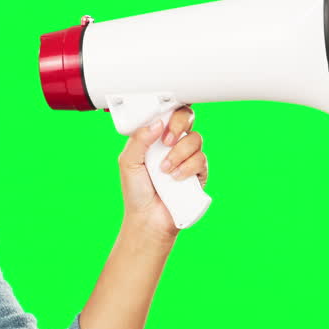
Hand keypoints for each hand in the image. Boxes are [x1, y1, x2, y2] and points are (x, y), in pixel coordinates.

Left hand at [118, 104, 207, 239]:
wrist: (148, 218)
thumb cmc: (136, 191)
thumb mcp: (128, 162)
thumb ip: (139, 140)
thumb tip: (157, 123)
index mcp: (155, 137)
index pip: (167, 113)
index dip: (168, 110)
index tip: (162, 117)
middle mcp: (172, 144)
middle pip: (187, 117)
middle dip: (178, 125)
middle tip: (166, 141)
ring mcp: (187, 157)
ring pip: (195, 139)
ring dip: (178, 153)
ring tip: (165, 170)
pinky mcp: (198, 172)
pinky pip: (201, 159)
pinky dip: (187, 167)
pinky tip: (175, 178)